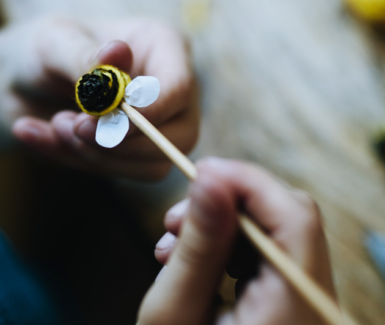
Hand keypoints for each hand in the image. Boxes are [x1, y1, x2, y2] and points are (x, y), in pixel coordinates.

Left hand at [9, 17, 198, 179]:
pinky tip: (34, 132)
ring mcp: (156, 126)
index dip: (147, 112)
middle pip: (179, 137)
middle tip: (70, 125)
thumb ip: (83, 55)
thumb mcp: (54, 42)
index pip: (178, 88)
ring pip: (149, 165)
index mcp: (163, 47)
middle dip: (120, 142)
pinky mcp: (132, 154)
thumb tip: (118, 52)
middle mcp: (169, 90)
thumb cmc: (46, 47)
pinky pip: (116, 172)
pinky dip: (70, 158)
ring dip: (93, 152)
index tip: (95, 120)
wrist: (21, 78)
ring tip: (55, 122)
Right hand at [138, 158, 335, 324]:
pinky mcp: (288, 307)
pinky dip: (227, 246)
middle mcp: (312, 305)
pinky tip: (189, 258)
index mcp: (294, 311)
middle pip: (288, 219)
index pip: (296, 217)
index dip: (250, 182)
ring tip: (173, 242)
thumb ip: (200, 243)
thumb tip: (210, 177)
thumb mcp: (176, 311)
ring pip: (275, 233)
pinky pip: (266, 256)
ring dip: (222, 224)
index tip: (201, 173)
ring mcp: (303, 307)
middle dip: (229, 203)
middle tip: (177, 216)